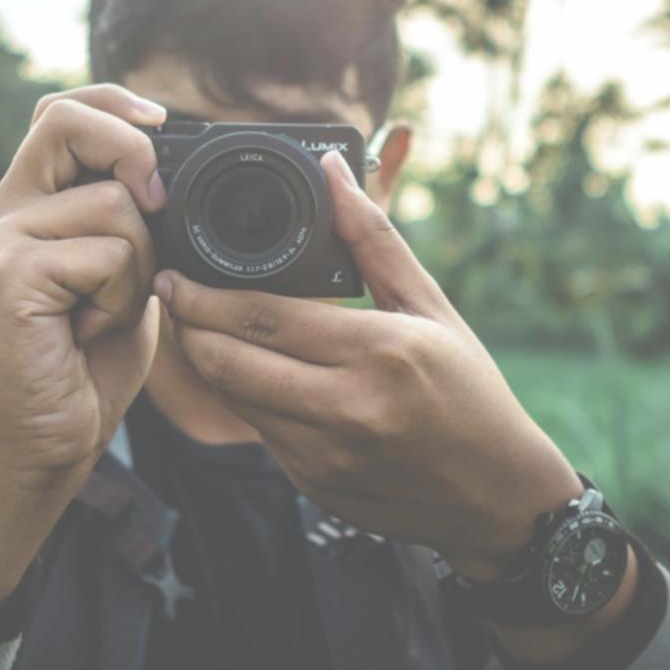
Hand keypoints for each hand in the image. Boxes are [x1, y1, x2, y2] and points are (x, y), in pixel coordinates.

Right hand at [0, 84, 168, 490]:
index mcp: (30, 200)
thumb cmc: (90, 358)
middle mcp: (7, 209)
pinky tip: (88, 330)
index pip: (59, 111)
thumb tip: (171, 170)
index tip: (163, 120)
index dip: (112, 102)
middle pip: (68, 121)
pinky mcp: (13, 273)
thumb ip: (134, 218)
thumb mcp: (125, 270)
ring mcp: (3, 238)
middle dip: (133, 154)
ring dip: (141, 266)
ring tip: (106, 309)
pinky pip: (109, 253)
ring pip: (115, 203)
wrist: (51, 437)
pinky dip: (122, 298)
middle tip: (155, 209)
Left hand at [157, 149, 582, 577]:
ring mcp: (326, 455)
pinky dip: (242, 396)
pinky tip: (246, 369)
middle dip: (187, 326)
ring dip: (208, 360)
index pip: (264, 317)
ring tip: (199, 326)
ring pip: (234, 399)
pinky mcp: (314, 484)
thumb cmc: (469, 391)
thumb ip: (373, 237)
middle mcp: (349, 409)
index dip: (204, 296)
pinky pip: (258, 431)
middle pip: (229, 361)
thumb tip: (333, 171)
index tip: (175, 274)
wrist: (497, 497)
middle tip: (172, 295)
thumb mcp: (431, 306)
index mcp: (380, 353)